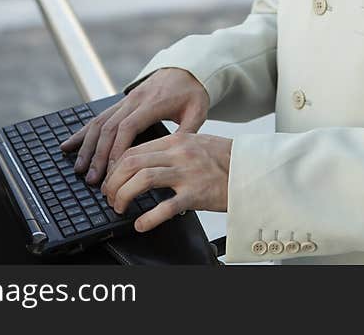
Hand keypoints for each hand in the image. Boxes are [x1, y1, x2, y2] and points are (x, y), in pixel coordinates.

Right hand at [60, 68, 209, 183]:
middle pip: (109, 128)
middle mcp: (134, 101)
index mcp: (152, 104)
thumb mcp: (198, 111)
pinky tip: (68, 145)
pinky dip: (82, 132)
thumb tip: (175, 155)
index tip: (112, 171)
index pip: (128, 127)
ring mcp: (125, 101)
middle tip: (93, 180)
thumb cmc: (193, 92)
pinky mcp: (120, 102)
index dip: (117, 149)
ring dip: (87, 147)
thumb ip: (187, 132)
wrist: (187, 68)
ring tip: (79, 169)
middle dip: (98, 155)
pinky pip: (97, 117)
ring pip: (99, 123)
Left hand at [101, 132, 231, 231]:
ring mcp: (188, 173)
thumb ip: (174, 147)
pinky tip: (141, 224)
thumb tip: (148, 160)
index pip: (135, 149)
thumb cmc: (227, 159)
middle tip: (109, 196)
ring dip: (124, 195)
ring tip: (120, 207)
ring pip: (143, 179)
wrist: (254, 169)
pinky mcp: (197, 193)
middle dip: (113, 181)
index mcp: (177, 140)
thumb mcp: (198, 143)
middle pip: (132, 163)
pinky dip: (149, 217)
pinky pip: (166, 206)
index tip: (111, 180)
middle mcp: (180, 153)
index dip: (116, 167)